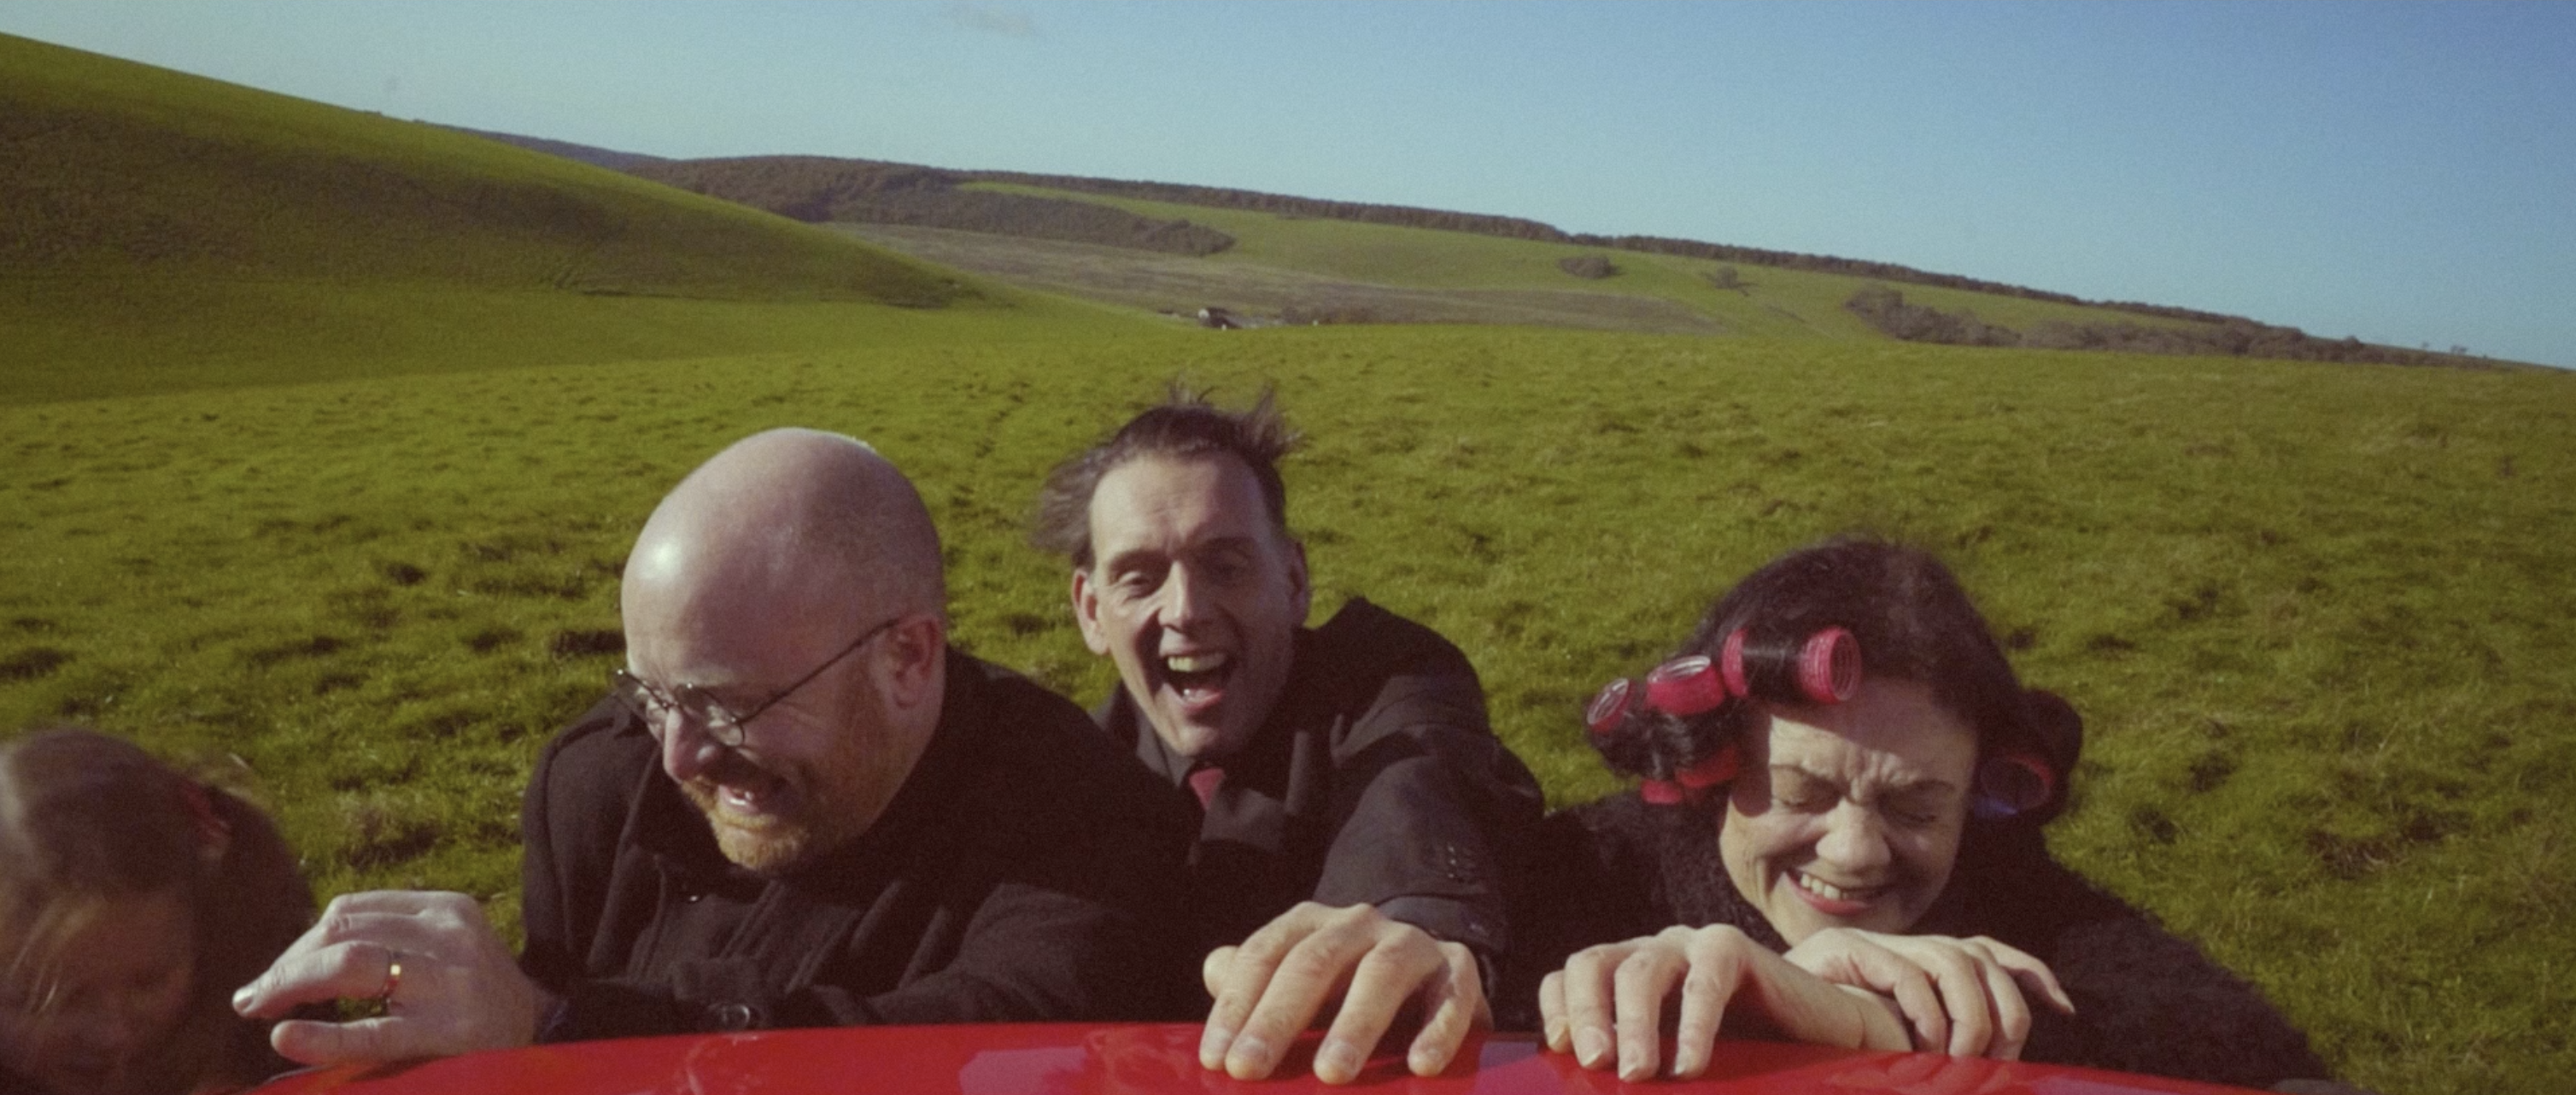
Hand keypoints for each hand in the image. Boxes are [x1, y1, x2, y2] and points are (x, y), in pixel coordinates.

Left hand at [232, 891, 549, 1065]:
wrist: (543, 1040)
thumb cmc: (475, 1002)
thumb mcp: (445, 953)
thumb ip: (389, 942)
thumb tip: (291, 961)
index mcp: (447, 909)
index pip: (352, 909)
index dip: (301, 941)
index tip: (274, 975)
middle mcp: (452, 935)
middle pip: (344, 929)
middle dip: (287, 963)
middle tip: (252, 997)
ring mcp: (452, 982)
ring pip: (350, 962)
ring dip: (290, 984)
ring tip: (258, 1009)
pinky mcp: (448, 1032)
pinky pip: (371, 1030)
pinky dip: (322, 1034)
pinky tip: (286, 1037)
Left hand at [1196, 902, 1486, 1083]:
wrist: (1426, 975)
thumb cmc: (1340, 990)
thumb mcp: (1294, 981)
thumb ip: (1251, 978)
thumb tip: (1214, 970)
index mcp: (1309, 924)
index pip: (1264, 955)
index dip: (1237, 1005)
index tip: (1218, 1059)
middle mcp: (1358, 924)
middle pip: (1314, 963)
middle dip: (1278, 1018)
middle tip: (1250, 1068)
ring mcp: (1411, 942)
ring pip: (1381, 973)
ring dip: (1354, 1024)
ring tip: (1331, 1074)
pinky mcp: (1458, 969)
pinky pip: (1451, 996)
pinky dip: (1438, 1030)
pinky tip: (1421, 1066)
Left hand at [1539, 924, 1908, 1080]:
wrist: (1817, 1035)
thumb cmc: (1737, 1056)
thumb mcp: (1670, 1063)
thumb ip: (1634, 1066)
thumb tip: (1596, 1089)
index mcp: (1622, 977)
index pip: (1569, 978)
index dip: (1558, 1009)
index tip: (1559, 1050)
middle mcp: (1648, 953)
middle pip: (1592, 965)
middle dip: (1587, 1014)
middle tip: (1595, 1064)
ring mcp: (1687, 945)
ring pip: (1641, 970)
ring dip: (1634, 1024)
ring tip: (1638, 1074)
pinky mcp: (1730, 947)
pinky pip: (1704, 980)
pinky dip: (1693, 1026)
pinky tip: (1691, 1066)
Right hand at [1784, 928, 2073, 1058]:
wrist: (1753, 1018)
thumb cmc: (1819, 1042)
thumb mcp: (1891, 1047)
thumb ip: (1931, 1047)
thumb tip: (1990, 1069)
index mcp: (1917, 962)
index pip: (1988, 951)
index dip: (2030, 973)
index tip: (2063, 1007)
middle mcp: (1902, 944)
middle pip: (1982, 956)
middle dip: (2006, 1012)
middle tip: (1995, 1064)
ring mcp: (1874, 942)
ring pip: (1956, 960)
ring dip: (1970, 1019)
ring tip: (1957, 1064)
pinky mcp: (1845, 948)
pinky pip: (1907, 973)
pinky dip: (1925, 1014)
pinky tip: (1919, 1050)